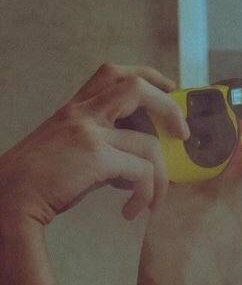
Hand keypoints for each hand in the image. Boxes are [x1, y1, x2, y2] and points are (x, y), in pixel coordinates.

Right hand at [0, 61, 188, 227]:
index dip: (148, 76)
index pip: (113, 74)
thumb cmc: (40, 181)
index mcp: (75, 110)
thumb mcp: (70, 151)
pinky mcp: (96, 157)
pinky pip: (143, 172)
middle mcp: (82, 113)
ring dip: (162, 178)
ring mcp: (89, 133)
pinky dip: (146, 194)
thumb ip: (101, 147)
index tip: (169, 88)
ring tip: (154, 200)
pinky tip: (131, 210)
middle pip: (135, 87)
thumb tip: (139, 164)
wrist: (11, 196)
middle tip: (182, 134)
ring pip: (149, 143)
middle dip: (169, 108)